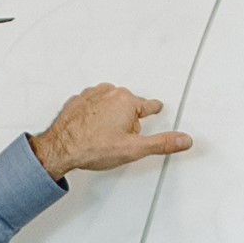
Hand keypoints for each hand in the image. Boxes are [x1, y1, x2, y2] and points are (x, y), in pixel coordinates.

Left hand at [26, 83, 188, 175]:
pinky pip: (93, 106)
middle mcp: (109, 92)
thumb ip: (161, 143)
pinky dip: (94, 115)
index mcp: (127, 101)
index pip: (149, 105)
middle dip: (127, 122)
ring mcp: (92, 95)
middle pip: (128, 107)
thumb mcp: (134, 149)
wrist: (60, 148)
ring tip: (102, 137)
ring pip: (110, 105)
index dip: (153, 109)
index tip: (157, 107)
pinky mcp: (78, 100)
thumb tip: (183, 140)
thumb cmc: (92, 147)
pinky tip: (91, 130)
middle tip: (118, 140)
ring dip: (110, 117)